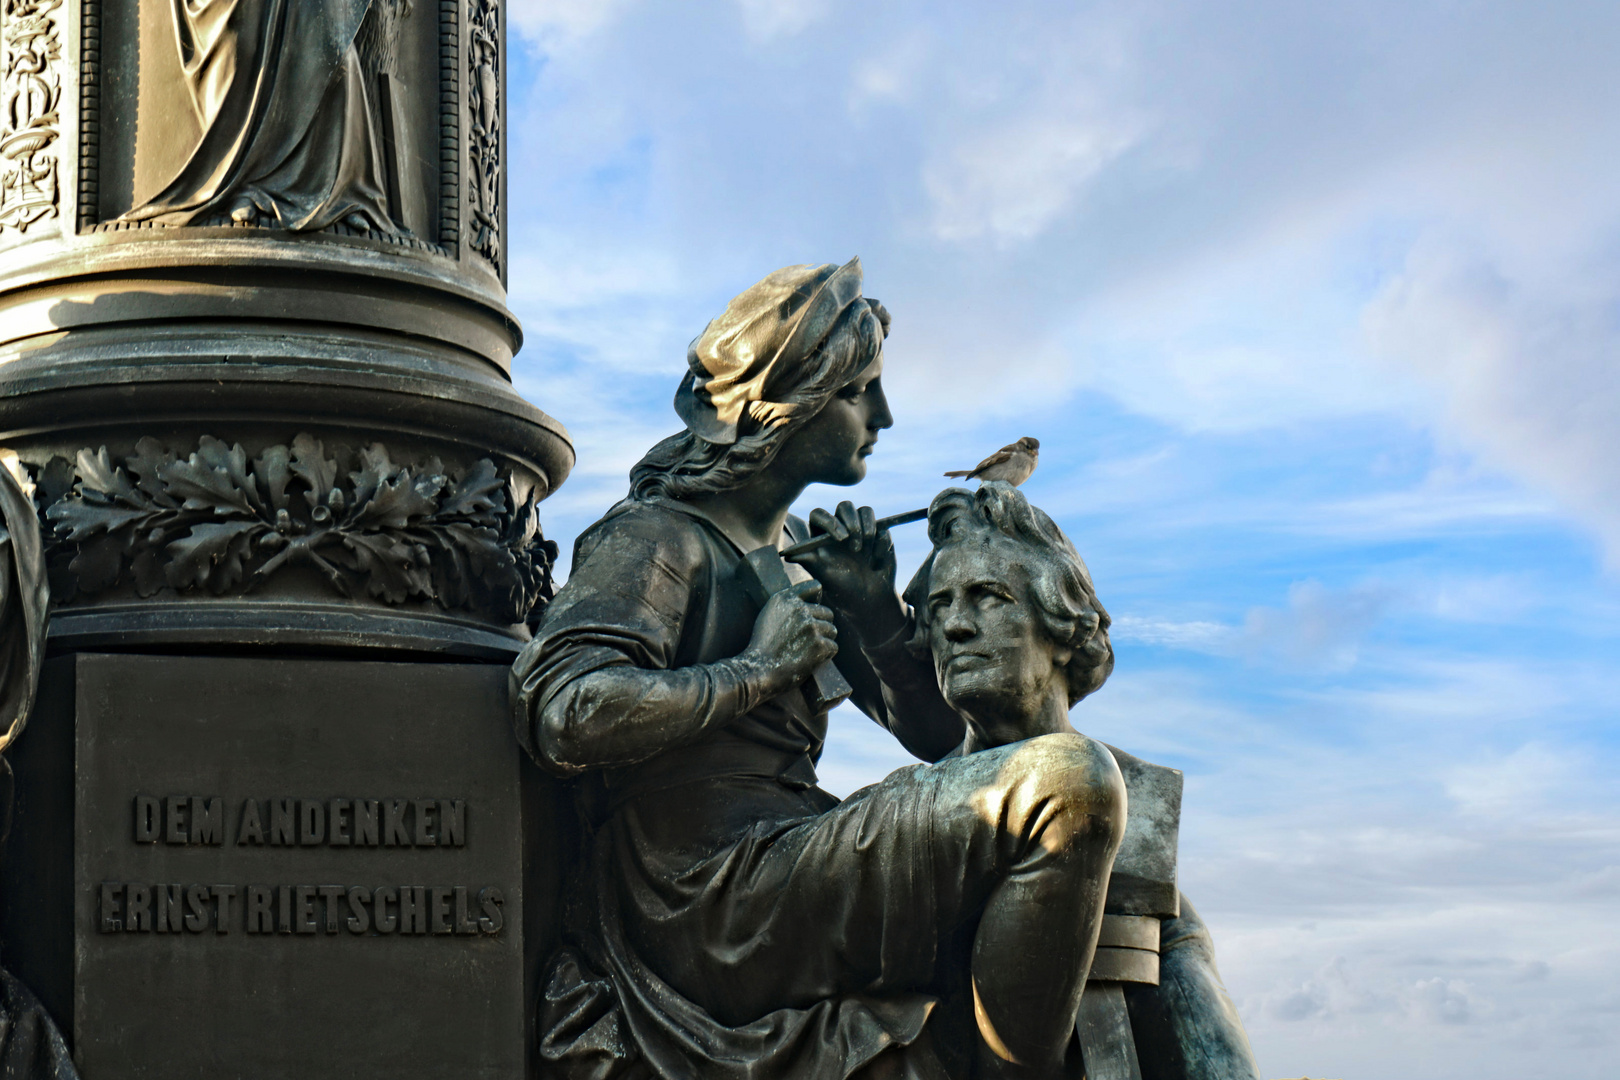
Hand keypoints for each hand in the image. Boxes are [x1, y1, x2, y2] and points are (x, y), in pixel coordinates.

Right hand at [740, 580, 837, 694]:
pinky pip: (833, 647)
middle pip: (827, 613)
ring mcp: (811, 626)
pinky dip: (825, 655)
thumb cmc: (762, 645)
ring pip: (832, 630)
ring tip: (808, 650)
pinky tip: (812, 659)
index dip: (817, 599)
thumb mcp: (768, 614)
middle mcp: (800, 609)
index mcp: (786, 599)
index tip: (814, 611)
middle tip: (808, 639)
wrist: (758, 670)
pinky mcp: (819, 644)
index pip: (814, 587)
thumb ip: (787, 604)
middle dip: (821, 625)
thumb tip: (810, 602)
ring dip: (824, 640)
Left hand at [787, 502, 902, 628]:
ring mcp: (862, 529)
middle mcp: (841, 527)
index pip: (820, 515)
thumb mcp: (823, 576)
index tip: (840, 538)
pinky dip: (880, 544)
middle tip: (854, 546)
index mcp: (822, 533)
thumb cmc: (840, 588)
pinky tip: (875, 563)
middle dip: (852, 522)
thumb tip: (787, 555)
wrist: (866, 600)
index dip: (829, 521)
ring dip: (867, 529)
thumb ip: (808, 562)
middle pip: (845, 506)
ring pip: (865, 511)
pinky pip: (883, 529)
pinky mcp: (880, 535)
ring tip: (864, 554)